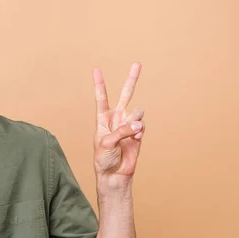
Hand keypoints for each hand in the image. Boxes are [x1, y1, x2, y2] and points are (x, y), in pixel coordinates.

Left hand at [92, 62, 144, 183]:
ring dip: (135, 122)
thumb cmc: (104, 159)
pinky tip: (136, 138)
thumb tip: (138, 123)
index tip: (96, 69)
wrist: (115, 174)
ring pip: (137, 112)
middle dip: (131, 80)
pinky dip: (139, 131)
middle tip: (137, 63)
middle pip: (125, 95)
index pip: (101, 98)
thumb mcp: (106, 143)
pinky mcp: (138, 132)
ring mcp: (128, 125)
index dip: (99, 84)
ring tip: (131, 132)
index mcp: (103, 119)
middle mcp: (116, 119)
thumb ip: (121, 131)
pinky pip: (142, 125)